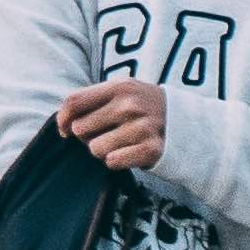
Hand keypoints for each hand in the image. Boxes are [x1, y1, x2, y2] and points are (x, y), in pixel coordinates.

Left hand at [53, 78, 167, 173]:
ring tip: (121, 143)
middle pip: (80, 129)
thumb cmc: (144, 108)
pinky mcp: (151, 149)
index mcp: (119, 87)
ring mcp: (142, 127)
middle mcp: (130, 105)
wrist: (187, 123)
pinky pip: (113, 162)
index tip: (64, 129)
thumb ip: (93, 100)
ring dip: (104, 150)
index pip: (74, 102)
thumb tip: (63, 123)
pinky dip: (118, 161)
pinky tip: (130, 152)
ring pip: (95, 149)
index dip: (62, 119)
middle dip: (87, 136)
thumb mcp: (123, 92)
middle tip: (106, 134)